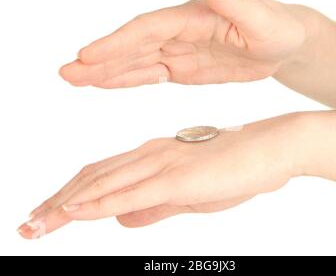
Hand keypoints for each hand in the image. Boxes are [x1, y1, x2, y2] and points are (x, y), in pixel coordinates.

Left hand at [18, 113, 301, 238]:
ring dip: (67, 205)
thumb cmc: (236, 169)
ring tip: (36, 224)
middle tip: (29, 223)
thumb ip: (155, 205)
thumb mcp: (189, 194)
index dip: (71, 194)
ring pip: (103, 184)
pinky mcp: (178, 177)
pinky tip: (75, 213)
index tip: (48, 213)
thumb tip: (120, 218)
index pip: (102, 174)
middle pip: (93, 178)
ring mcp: (163, 163)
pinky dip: (98, 203)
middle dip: (58, 202)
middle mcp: (151, 153)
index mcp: (154, 156)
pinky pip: (130, 192)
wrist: (272, 147)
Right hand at [59, 0, 306, 87]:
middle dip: (99, 60)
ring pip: (136, 62)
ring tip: (75, 80)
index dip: (117, 43)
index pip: (147, 30)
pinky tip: (107, 84)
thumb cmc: (278, 27)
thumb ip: (232, 0)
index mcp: (192, 17)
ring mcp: (179, 50)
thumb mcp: (261, 16)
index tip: (88, 56)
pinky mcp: (184, 68)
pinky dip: (127, 80)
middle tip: (66, 73)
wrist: (285, 45)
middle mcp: (179, 32)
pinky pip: (151, 75)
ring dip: (106, 72)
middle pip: (132, 47)